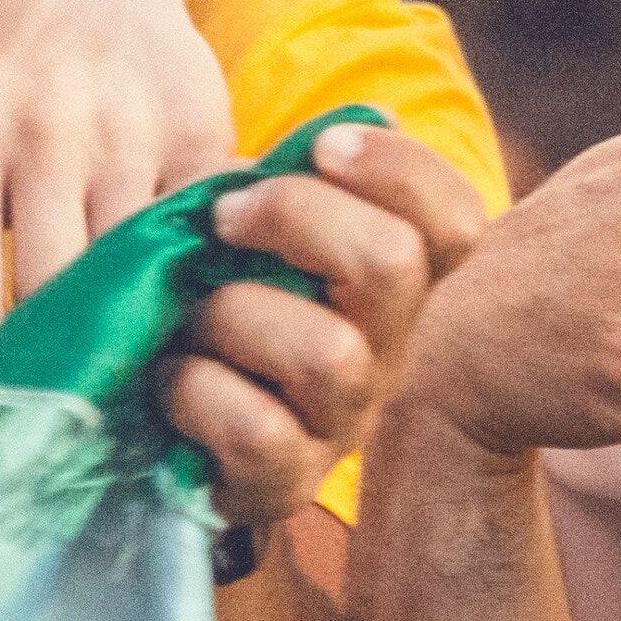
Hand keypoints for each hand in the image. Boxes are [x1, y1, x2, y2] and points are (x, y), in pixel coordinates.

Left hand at [0, 0, 242, 396]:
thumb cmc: (1, 85)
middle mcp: (46, 125)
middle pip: (51, 276)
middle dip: (58, 360)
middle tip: (60, 430)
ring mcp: (132, 125)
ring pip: (131, 260)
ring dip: (130, 332)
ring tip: (121, 393)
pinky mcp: (202, 128)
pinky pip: (198, 231)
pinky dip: (191, 286)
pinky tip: (182, 329)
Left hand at [173, 119, 455, 527]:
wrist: (169, 437)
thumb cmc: (213, 313)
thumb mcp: (253, 243)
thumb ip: (285, 188)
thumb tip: (319, 136)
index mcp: (393, 282)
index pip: (451, 218)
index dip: (398, 168)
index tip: (321, 145)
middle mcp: (386, 348)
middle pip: (394, 261)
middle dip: (297, 215)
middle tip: (225, 218)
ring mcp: (342, 419)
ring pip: (330, 352)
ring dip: (234, 315)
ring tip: (187, 318)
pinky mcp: (286, 483)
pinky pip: (259, 431)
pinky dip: (199, 393)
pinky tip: (172, 380)